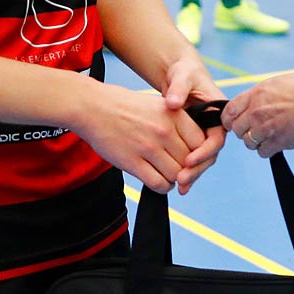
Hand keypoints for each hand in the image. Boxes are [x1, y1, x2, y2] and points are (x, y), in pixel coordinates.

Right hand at [75, 85, 208, 195]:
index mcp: (174, 114)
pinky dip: (162, 187)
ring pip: (176, 175)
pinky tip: (158, 181)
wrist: (93, 107)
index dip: (198, 154)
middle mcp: (164, 131)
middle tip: (178, 170)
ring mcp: (148, 147)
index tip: (190, 158)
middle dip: (186, 169)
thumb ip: (178, 124)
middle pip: (189, 162)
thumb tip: (195, 148)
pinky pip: (158, 183)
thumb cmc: (125, 106)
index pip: (201, 143)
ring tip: (166, 174)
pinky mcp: (132, 162)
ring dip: (174, 179)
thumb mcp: (158, 105)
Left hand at [161, 56, 226, 192]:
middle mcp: (214, 125)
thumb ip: (178, 88)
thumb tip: (173, 104)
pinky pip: (191, 156)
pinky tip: (175, 182)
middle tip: (182, 180)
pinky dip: (185, 169)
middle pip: (210, 154)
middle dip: (197, 169)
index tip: (189, 161)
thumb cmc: (183, 71)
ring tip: (178, 186)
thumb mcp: (182, 76)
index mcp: (219, 112)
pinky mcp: (192, 138)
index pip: (217, 138)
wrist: (178, 73)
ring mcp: (203, 132)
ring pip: (202, 159)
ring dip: (192, 173)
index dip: (204, 152)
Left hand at [222, 71, 293, 157]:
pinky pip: (262, 152)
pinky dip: (267, 150)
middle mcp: (257, 112)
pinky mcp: (277, 143)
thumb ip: (268, 91)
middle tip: (255, 130)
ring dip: (256, 141)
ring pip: (248, 142)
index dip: (230, 118)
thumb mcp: (283, 81)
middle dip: (244, 130)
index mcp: (257, 94)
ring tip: (268, 137)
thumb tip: (264, 96)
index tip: (234, 122)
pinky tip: (276, 144)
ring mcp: (265, 128)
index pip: (230, 110)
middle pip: (237, 129)